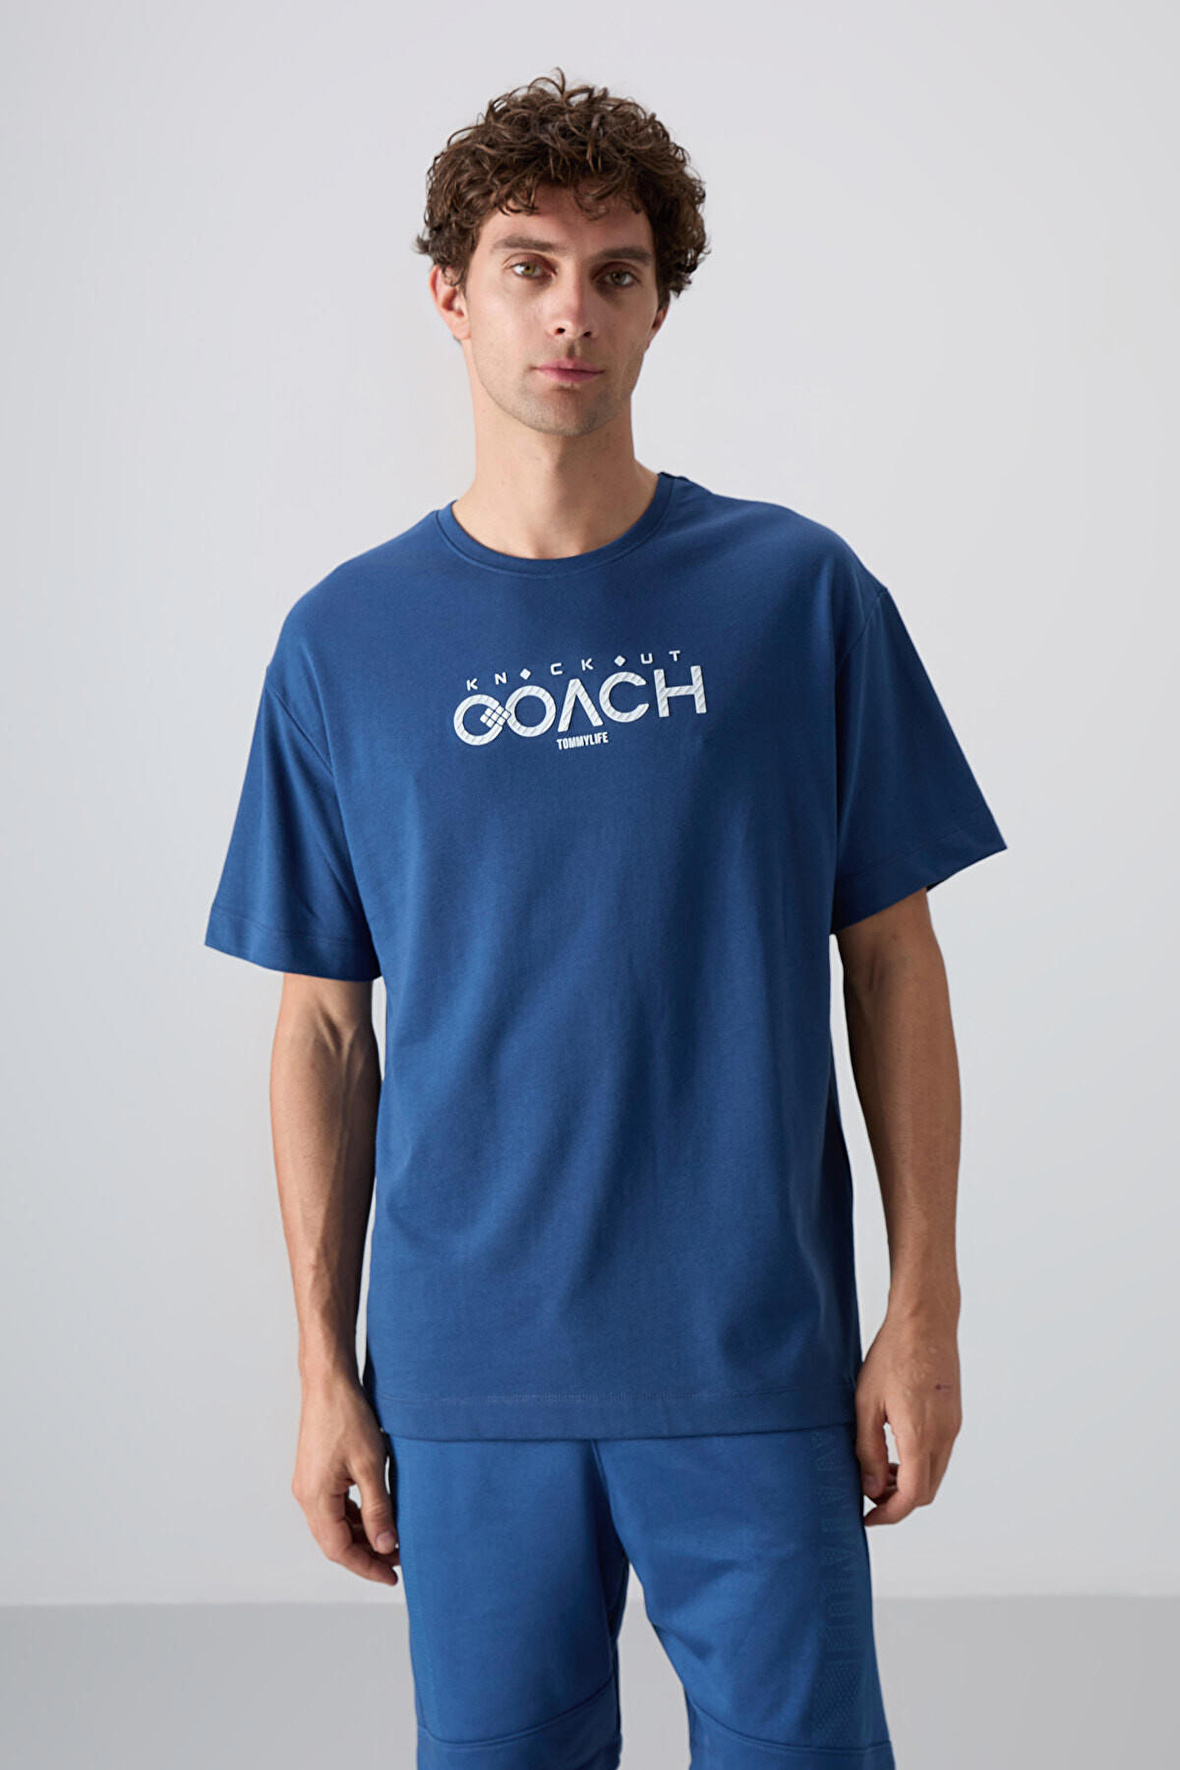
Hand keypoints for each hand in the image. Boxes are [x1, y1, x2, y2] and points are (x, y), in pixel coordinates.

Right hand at [291, 1375, 399, 1584]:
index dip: (367, 1567)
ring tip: (392, 1539)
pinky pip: (333, 1508)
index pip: (339, 1550)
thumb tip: (386, 1546)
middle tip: (398, 1560)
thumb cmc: (348, 1417)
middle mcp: (306, 1496)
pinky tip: (376, 1515)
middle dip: (366, 1555)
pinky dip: (354, 1518)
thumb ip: (378, 1509)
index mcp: (315, 1498)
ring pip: (334, 1526)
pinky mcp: (315, 1474)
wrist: (328, 1381)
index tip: (392, 1576)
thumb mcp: (370, 1465)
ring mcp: (308, 1485)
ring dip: (361, 1536)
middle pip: (334, 1542)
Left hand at [853, 1307, 961, 1526]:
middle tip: (868, 1495)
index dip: (889, 1515)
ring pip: (935, 1474)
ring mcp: (953, 1426)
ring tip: (879, 1471)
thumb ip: (869, 1450)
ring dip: (910, 1483)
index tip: (867, 1518)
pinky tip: (896, 1448)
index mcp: (920, 1435)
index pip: (912, 1496)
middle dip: (898, 1502)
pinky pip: (940, 1454)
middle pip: (927, 1492)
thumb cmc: (892, 1355)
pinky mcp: (954, 1416)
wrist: (926, 1320)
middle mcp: (944, 1436)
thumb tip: (871, 1489)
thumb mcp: (866, 1403)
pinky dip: (920, 1464)